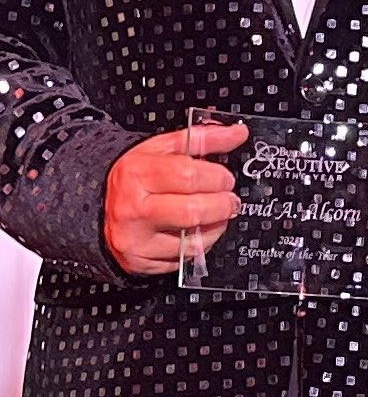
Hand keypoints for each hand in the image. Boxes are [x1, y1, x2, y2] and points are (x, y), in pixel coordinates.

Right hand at [103, 123, 248, 274]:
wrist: (100, 206)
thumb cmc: (136, 177)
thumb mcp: (163, 148)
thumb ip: (203, 138)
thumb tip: (237, 134)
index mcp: (137, 173)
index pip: (187, 175)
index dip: (216, 177)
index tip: (226, 178)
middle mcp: (133, 208)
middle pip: (192, 211)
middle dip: (222, 205)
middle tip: (229, 199)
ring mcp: (135, 239)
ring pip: (191, 241)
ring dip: (216, 227)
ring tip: (217, 214)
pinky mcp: (140, 262)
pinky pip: (182, 259)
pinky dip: (198, 245)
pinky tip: (197, 231)